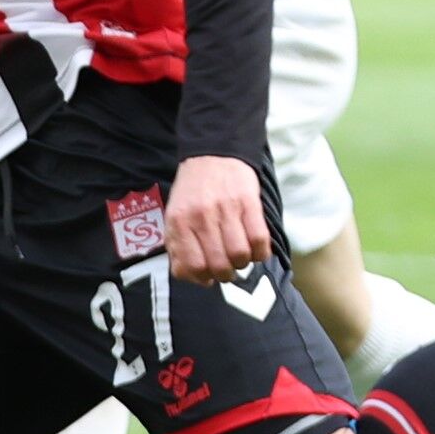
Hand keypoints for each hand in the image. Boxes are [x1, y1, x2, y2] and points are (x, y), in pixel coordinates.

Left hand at [165, 154, 272, 284]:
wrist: (213, 154)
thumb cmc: (193, 192)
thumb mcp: (174, 216)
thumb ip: (178, 247)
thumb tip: (194, 278)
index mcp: (179, 222)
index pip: (192, 266)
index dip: (203, 279)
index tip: (209, 277)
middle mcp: (201, 216)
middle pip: (219, 265)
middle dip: (226, 274)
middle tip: (228, 268)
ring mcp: (226, 209)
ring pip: (240, 255)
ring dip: (243, 263)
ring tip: (240, 256)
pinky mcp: (249, 202)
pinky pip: (259, 239)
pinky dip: (260, 252)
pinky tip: (255, 249)